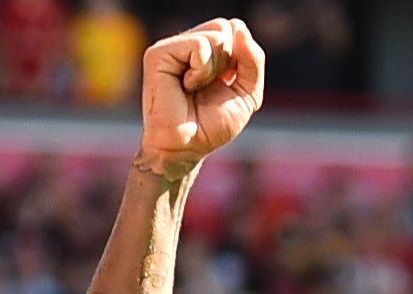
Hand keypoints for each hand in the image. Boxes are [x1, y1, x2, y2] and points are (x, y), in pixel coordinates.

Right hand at [141, 17, 263, 167]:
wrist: (187, 149)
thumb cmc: (211, 126)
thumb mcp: (247, 93)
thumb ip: (253, 60)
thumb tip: (240, 28)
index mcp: (205, 49)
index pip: (234, 28)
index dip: (241, 57)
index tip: (226, 83)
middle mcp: (187, 44)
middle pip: (225, 26)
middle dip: (229, 60)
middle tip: (210, 87)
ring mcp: (172, 47)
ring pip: (215, 34)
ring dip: (215, 69)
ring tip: (195, 89)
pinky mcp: (159, 54)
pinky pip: (199, 46)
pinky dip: (201, 70)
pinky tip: (185, 86)